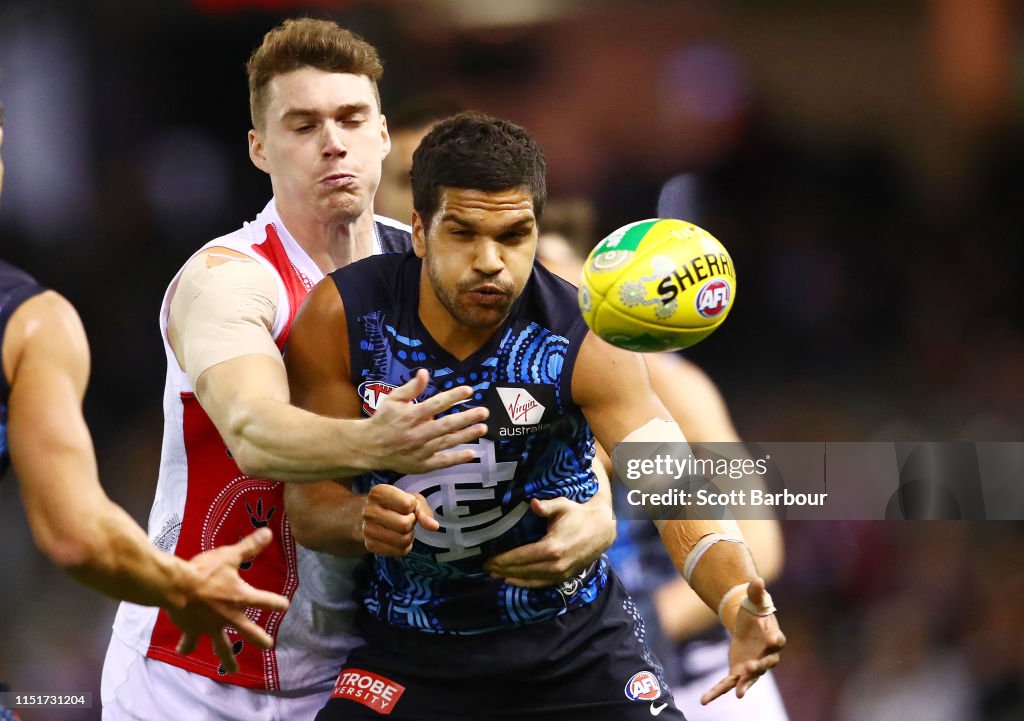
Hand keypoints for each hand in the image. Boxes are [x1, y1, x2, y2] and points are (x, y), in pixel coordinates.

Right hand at [169, 528, 289, 674]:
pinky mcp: (193, 630)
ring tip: (232, 669)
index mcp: (241, 598)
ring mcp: (211, 626)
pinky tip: (183, 652)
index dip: (276, 603)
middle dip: (260, 639)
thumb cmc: (204, 571)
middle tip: (269, 645)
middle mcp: (229, 616)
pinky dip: (187, 646)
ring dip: (228, 658)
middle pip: (249, 631)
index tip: (284, 606)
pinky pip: (190, 641)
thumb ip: (249, 547)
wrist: (176, 586)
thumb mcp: (229, 556)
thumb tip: (269, 532)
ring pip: (222, 646)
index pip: (265, 601)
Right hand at [362, 484, 439, 555]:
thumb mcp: (412, 499)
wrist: (374, 515)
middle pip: (404, 524)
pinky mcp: (370, 545)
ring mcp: (367, 530)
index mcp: (378, 493)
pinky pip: (398, 552)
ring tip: (403, 528)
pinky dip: (405, 546)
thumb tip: (434, 527)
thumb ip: (423, 510)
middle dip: (411, 522)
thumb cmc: (396, 504)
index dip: (412, 506)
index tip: (406, 505)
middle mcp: (368, 511)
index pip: (406, 505)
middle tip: (406, 518)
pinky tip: (398, 537)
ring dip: (409, 535)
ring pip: (402, 540)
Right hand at [367, 369, 488, 474]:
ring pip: (447, 442)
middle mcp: (417, 433)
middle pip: (446, 425)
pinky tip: (471, 453)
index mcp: (411, 415)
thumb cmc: (383, 419)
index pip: (436, 404)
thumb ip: (411, 388)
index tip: (469, 390)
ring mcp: (420, 450)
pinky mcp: (421, 464)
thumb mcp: (393, 399)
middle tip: (484, 412)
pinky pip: (441, 462)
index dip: (453, 397)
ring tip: (483, 428)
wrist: (368, 447)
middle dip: (467, 418)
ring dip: (466, 435)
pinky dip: (456, 459)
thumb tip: (425, 372)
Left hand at [483, 496, 615, 587]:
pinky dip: (525, 584)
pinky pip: (541, 584)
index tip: (488, 560)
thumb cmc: (578, 515)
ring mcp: (561, 573)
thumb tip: (533, 503)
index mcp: (552, 547)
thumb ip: (547, 506)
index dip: (503, 559)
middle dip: (503, 569)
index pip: (521, 557)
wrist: (601, 531)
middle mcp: (556, 564)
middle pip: (523, 570)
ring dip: (511, 578)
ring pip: (530, 579)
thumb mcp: (563, 506)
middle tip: (486, 568)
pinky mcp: (564, 577)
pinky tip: (512, 581)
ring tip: (494, 575)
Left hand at [701, 578, 785, 704]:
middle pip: (765, 663)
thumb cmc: (755, 613)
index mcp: (773, 637)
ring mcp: (752, 667)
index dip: (775, 639)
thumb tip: (757, 579)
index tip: (773, 639)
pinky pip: (727, 683)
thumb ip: (756, 591)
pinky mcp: (738, 672)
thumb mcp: (754, 600)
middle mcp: (766, 656)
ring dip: (744, 685)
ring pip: (749, 679)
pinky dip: (716, 692)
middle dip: (759, 666)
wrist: (748, 626)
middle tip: (751, 667)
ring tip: (739, 694)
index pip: (777, 640)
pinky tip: (704, 700)